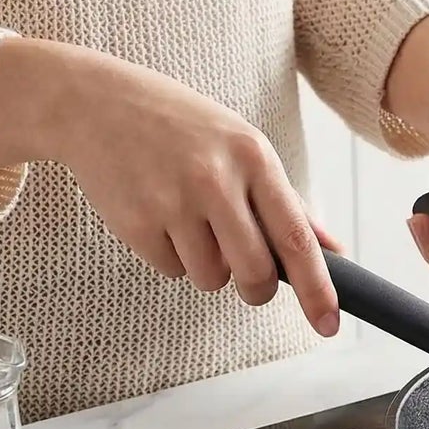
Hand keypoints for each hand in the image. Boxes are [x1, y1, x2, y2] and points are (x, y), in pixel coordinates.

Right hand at [0, 39, 340, 334]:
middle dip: (257, 289)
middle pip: (255, 272)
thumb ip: (287, 202)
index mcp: (254, 158)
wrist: (96, 102)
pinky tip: (160, 216)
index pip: (296, 238)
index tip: (329, 325)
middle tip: (249, 278)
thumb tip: (333, 250)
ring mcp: (172, 201)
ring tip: (191, 221)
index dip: (317, 288)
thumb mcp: (243, 147)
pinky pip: (171, 271)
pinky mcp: (135, 222)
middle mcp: (215, 179)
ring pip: (211, 278)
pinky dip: (172, 257)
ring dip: (208, 267)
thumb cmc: (184, 127)